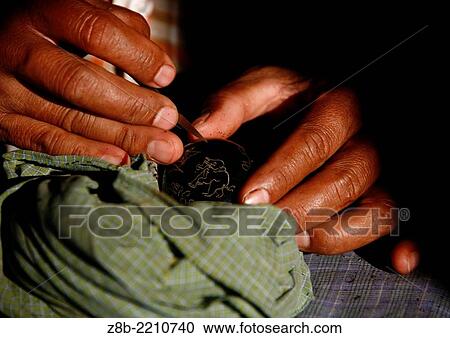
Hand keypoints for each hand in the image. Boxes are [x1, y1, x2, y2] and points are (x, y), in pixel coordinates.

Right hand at [0, 0, 182, 163]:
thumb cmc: (52, 29)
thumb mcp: (83, 12)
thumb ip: (122, 29)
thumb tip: (160, 69)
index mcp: (44, 12)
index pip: (96, 32)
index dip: (137, 57)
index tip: (166, 77)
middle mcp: (20, 49)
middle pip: (81, 83)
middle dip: (133, 106)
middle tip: (168, 120)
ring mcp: (7, 88)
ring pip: (69, 118)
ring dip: (123, 137)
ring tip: (161, 147)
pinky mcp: (3, 120)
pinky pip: (47, 142)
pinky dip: (88, 153)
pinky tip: (122, 159)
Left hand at [193, 66, 418, 273]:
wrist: (322, 103)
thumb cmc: (291, 99)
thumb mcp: (262, 88)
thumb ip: (232, 103)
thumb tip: (203, 131)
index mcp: (338, 107)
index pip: (313, 142)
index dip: (281, 173)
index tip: (247, 199)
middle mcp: (366, 140)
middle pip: (343, 179)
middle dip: (299, 209)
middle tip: (260, 226)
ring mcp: (381, 171)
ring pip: (374, 209)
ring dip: (334, 233)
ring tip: (293, 241)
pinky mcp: (385, 196)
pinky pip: (400, 223)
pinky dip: (403, 246)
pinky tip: (398, 262)